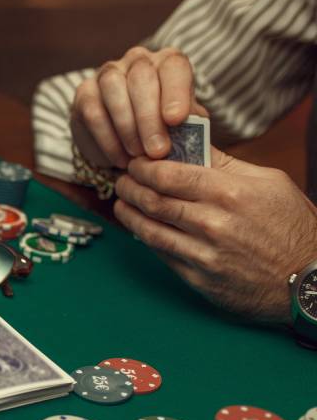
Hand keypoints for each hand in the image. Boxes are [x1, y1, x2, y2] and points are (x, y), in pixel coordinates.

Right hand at [71, 46, 206, 168]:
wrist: (127, 138)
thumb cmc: (162, 128)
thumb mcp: (182, 126)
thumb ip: (188, 126)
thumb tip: (192, 136)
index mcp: (167, 63)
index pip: (173, 66)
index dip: (175, 92)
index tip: (175, 120)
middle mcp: (138, 60)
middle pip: (141, 77)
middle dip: (149, 117)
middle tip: (157, 150)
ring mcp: (108, 73)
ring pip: (113, 88)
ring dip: (126, 125)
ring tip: (138, 155)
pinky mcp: (84, 92)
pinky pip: (93, 112)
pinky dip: (107, 139)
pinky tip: (120, 159)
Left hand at [114, 147, 316, 321]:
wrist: (310, 279)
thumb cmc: (293, 226)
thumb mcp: (268, 182)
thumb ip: (226, 163)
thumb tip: (193, 140)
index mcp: (229, 193)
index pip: (167, 175)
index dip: (142, 167)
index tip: (135, 162)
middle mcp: (213, 224)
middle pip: (152, 200)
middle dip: (129, 187)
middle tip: (121, 179)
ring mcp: (204, 255)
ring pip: (150, 229)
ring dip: (129, 213)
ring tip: (122, 202)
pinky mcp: (199, 279)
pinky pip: (162, 254)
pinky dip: (146, 237)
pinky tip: (141, 226)